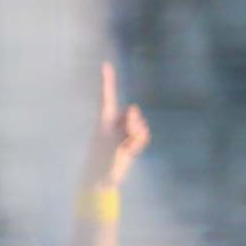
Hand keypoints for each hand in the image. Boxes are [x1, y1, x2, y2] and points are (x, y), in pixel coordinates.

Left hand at [91, 61, 149, 193]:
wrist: (101, 180)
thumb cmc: (102, 163)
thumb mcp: (114, 143)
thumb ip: (126, 125)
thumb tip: (134, 110)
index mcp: (103, 120)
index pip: (107, 96)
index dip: (107, 81)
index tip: (105, 64)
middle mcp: (114, 122)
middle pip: (133, 113)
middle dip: (135, 124)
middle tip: (126, 140)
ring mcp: (123, 131)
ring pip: (141, 125)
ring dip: (137, 137)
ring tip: (126, 149)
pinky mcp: (130, 140)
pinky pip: (143, 135)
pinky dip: (140, 143)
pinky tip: (131, 151)